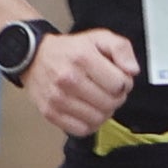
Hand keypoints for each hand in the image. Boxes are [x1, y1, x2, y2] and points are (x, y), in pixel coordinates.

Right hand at [24, 27, 138, 137]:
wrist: (35, 57)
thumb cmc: (71, 50)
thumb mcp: (99, 38)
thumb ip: (121, 49)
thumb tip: (132, 71)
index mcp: (83, 58)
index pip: (120, 84)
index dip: (124, 83)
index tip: (118, 79)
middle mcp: (68, 78)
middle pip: (110, 103)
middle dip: (116, 98)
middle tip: (109, 90)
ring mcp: (58, 98)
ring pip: (98, 119)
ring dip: (104, 112)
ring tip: (98, 100)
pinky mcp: (50, 113)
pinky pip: (82, 130)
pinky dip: (89, 123)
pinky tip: (87, 110)